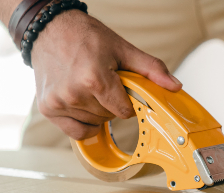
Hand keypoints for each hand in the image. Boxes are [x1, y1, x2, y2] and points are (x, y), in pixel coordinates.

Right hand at [30, 10, 181, 139]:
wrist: (50, 30)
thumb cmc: (85, 36)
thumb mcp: (122, 49)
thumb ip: (151, 69)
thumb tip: (174, 86)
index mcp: (94, 79)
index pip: (124, 111)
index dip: (127, 102)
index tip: (121, 89)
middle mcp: (74, 93)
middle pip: (108, 118)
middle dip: (111, 104)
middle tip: (102, 83)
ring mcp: (59, 103)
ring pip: (93, 124)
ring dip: (96, 111)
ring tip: (88, 87)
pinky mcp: (48, 109)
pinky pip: (75, 132)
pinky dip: (82, 123)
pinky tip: (81, 105)